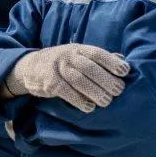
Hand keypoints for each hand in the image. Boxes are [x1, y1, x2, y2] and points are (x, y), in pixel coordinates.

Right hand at [4, 45, 128, 112]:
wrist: (30, 67)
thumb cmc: (61, 63)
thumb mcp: (78, 55)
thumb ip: (98, 58)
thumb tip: (122, 59)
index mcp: (78, 49)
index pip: (97, 53)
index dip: (111, 62)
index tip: (125, 71)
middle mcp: (67, 56)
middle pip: (89, 67)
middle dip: (106, 79)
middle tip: (118, 91)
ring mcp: (57, 68)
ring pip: (78, 80)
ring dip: (94, 92)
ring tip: (107, 101)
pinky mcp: (48, 82)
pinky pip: (65, 91)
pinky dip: (78, 100)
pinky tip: (89, 107)